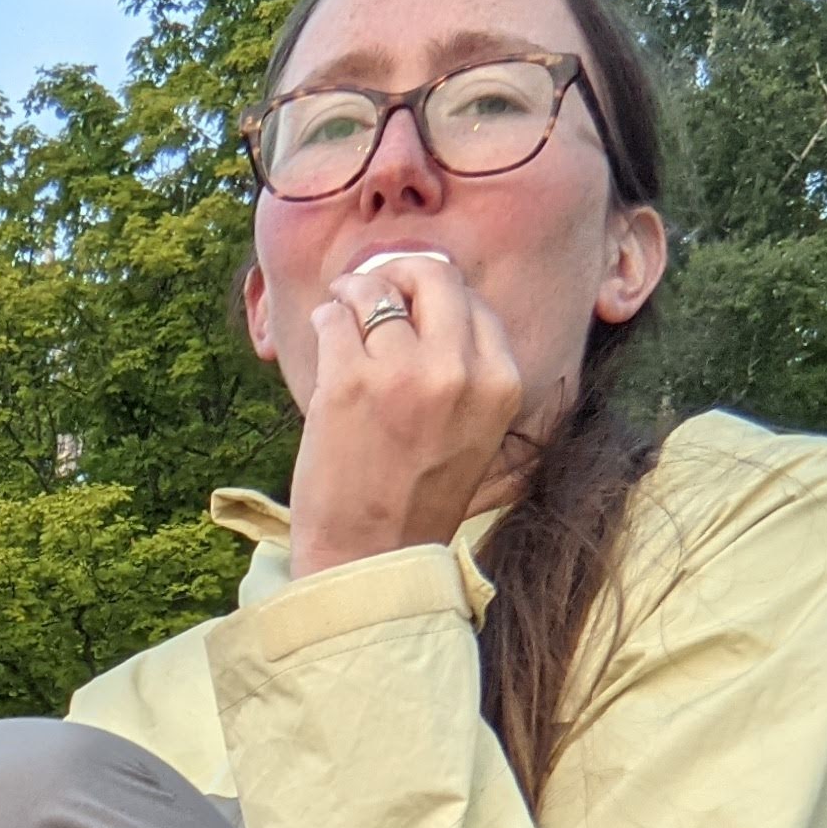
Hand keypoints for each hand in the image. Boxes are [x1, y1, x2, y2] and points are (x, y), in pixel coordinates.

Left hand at [288, 254, 524, 577]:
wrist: (370, 556)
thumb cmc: (416, 499)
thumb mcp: (472, 433)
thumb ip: (466, 373)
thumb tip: (434, 305)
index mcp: (500, 383)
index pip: (474, 302)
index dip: (438, 292)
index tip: (414, 297)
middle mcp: (459, 371)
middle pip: (434, 278)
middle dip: (401, 271)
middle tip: (376, 283)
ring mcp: (402, 373)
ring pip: (377, 292)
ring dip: (354, 292)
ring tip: (342, 305)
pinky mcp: (348, 381)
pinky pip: (336, 319)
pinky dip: (327, 316)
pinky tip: (326, 328)